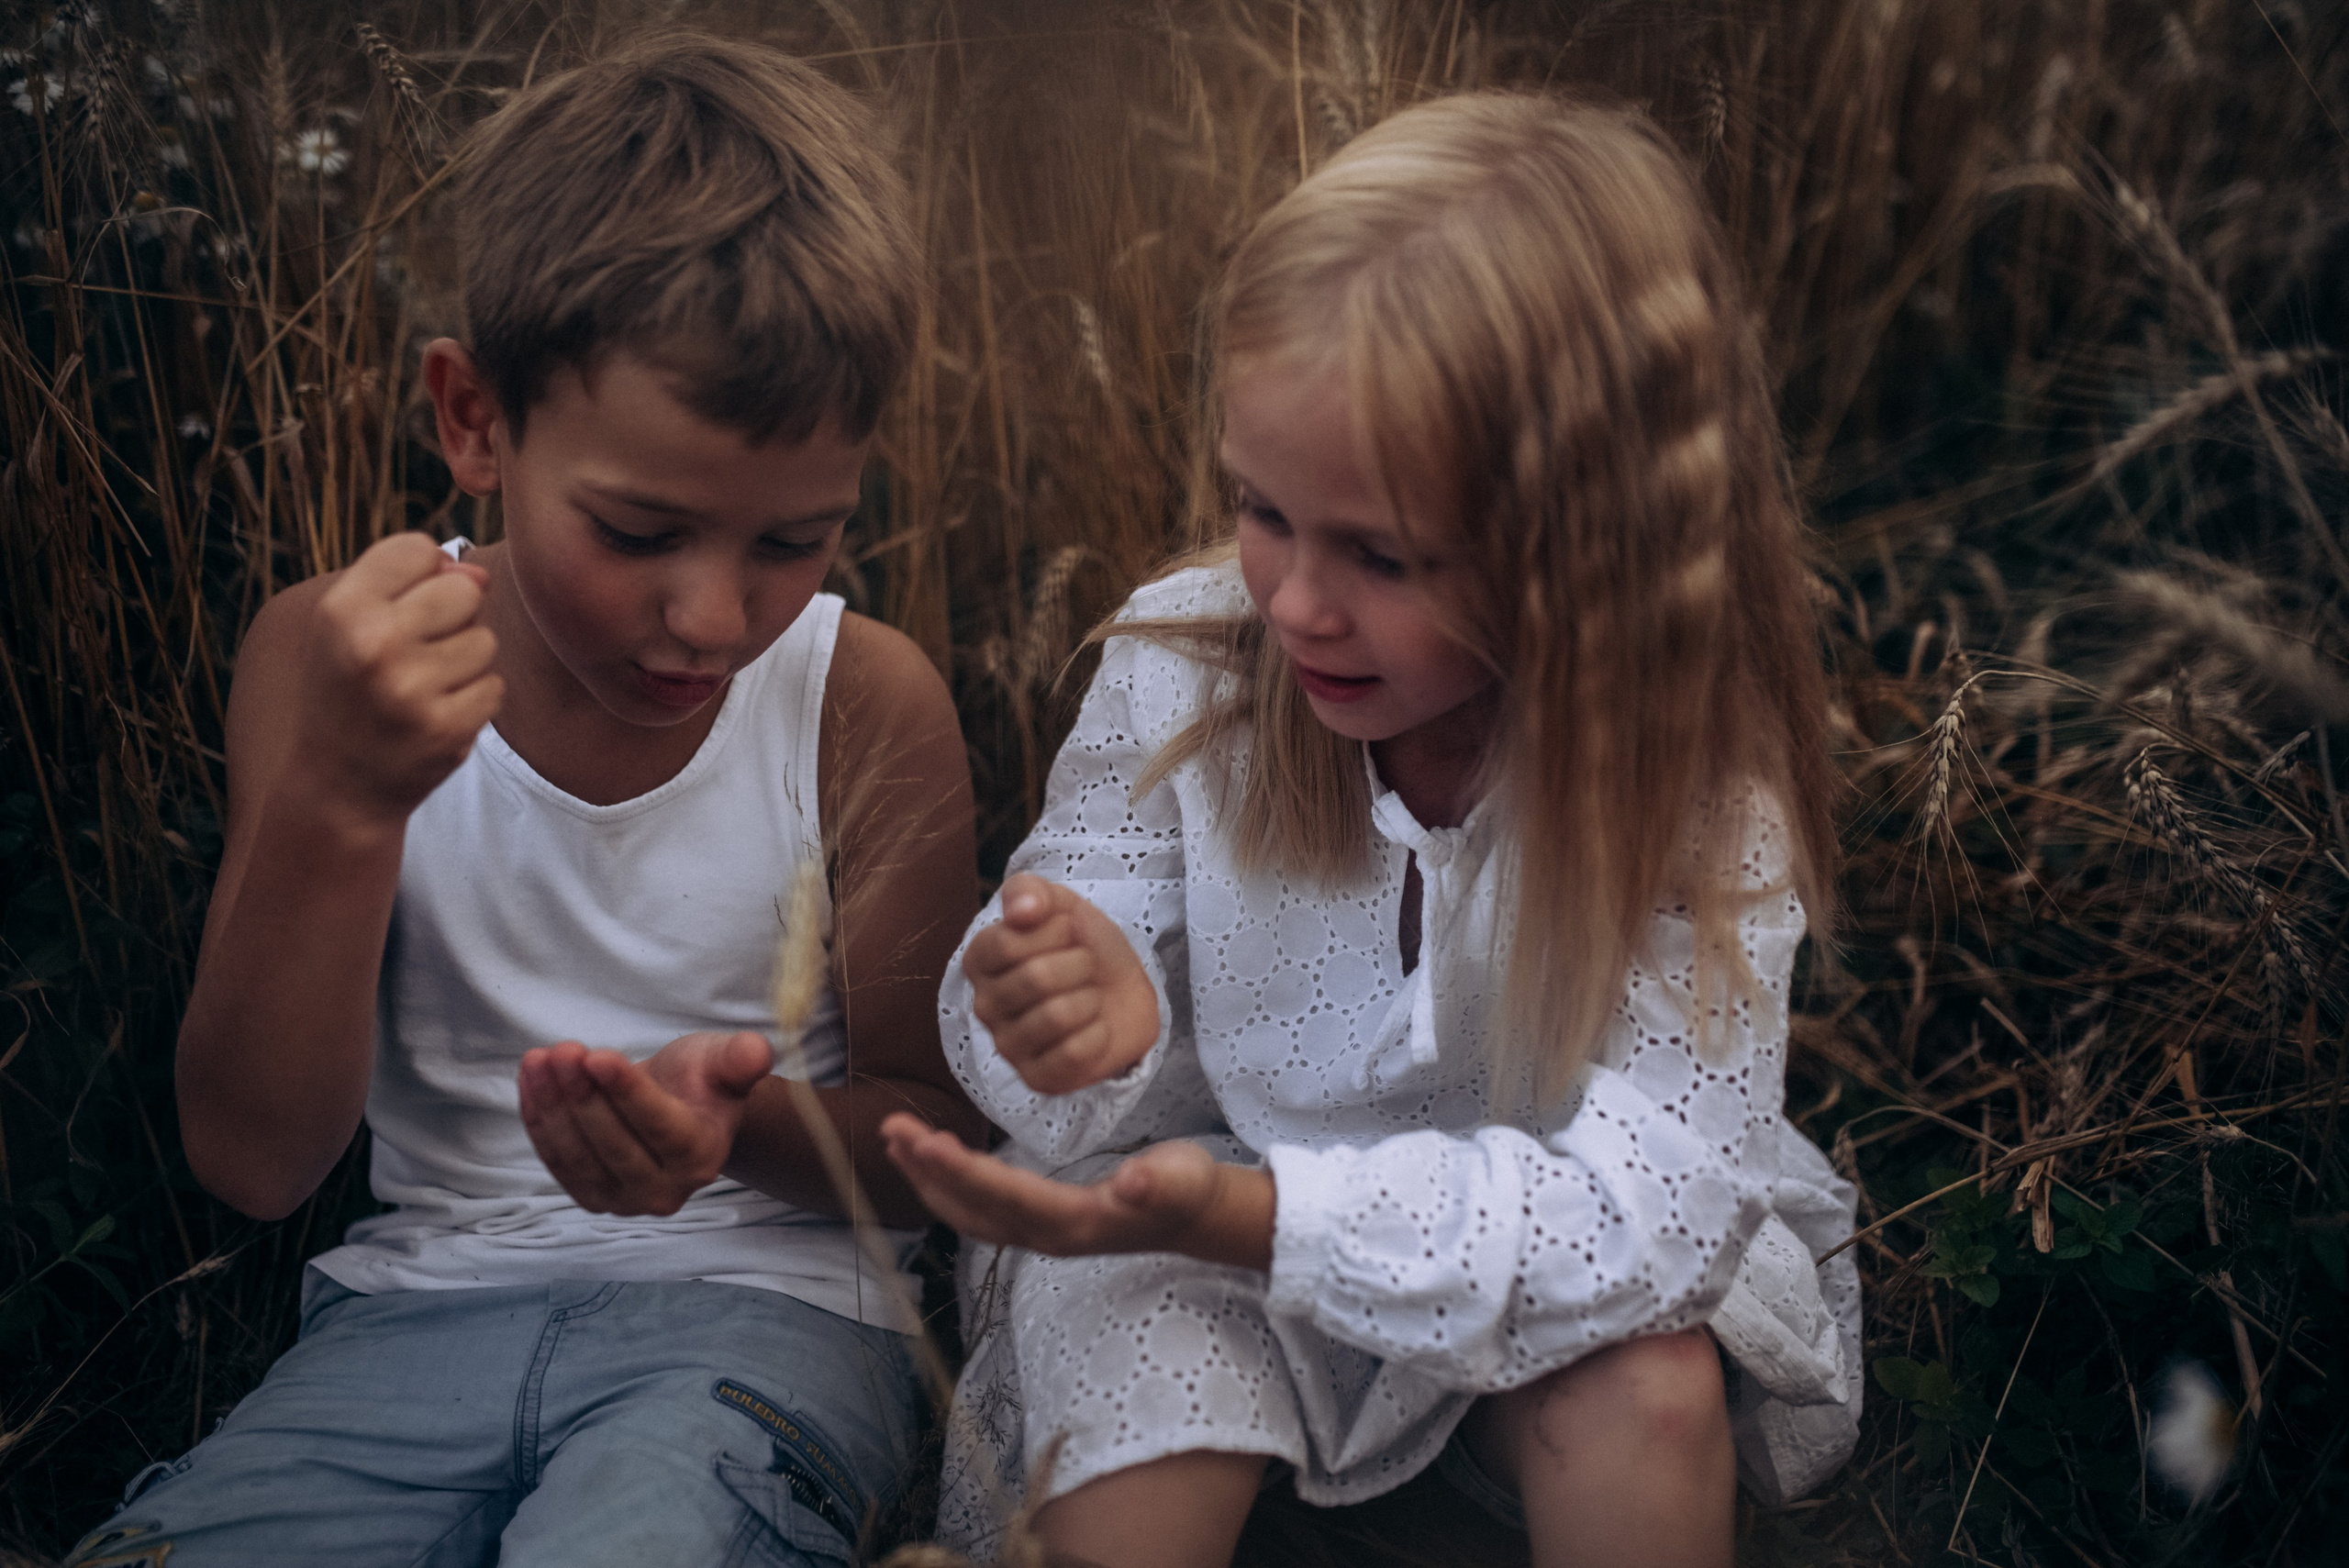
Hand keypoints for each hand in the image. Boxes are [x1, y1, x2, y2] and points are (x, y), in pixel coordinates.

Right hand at [294, 532, 500, 830]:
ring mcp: (412, 689)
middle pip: (465, 591)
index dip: (423, 574)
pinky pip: (494, 685)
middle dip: (453, 616)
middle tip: (417, 651)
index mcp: (343, 608)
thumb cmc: (347, 690)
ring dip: (466, 661)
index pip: (419, 549)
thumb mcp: (349, 626)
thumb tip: (479, 573)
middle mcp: (375, 643)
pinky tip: (437, 713)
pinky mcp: (447, 727)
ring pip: (485, 640)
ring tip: (423, 686)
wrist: (336, 785)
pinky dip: (474, 699)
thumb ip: (407, 584)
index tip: (402, 607)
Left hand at [518, 1031, 773, 1215]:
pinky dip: (538, 1119)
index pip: (658, 1126)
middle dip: (582, 1095)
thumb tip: (756, 1052)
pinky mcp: (590, 1197)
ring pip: (578, 1154)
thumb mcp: (724, 1061)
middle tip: (563, 1050)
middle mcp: (664, 1191)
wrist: (679, 1111)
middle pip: (613, 1144)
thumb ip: (742, 1058)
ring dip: (552, 1105)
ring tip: (540, 1058)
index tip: (598, 1056)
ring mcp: (623, 1201)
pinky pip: (555, 1159)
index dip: (627, 1092)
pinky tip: (531, 1079)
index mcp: (701, 1158)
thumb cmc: (700, 1083)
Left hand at [881, 1114, 1273, 1268]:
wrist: (1197, 1219)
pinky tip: (935, 1160)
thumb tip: (1135, 1184)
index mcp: (1073, 1222)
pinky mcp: (1039, 1223)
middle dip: (927, 1171)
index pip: (1003, 1195)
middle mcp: (1046, 1236)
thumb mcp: (1182, 1180)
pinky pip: (980, 1209)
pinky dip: (949, 1185)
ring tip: (897, 1141)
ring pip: (968, 1212)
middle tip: (891, 1130)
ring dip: (929, 1179)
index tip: (923, 1143)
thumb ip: (1157, 1183)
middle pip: (972, 1207)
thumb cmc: (1188, 1190)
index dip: (959, 1171)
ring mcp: (1040, 1234)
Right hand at [964, 874, 1159, 1094]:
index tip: (1069, 930)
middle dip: (1080, 964)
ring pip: (1056, 1016)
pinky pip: (1072, 1053)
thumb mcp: (1059, 904)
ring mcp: (1008, 1046)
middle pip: (1036, 978)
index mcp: (979, 960)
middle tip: (1086, 966)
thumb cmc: (1083, 945)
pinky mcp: (1038, 1078)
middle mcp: (984, 1006)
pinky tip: (1094, 1027)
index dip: (1054, 931)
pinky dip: (1098, 1033)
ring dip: (1090, 998)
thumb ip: (1030, 892)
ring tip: (1090, 995)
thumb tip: (1021, 909)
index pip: (1007, 943)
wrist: (1123, 990)